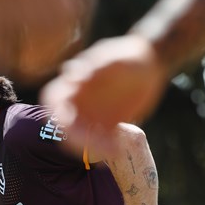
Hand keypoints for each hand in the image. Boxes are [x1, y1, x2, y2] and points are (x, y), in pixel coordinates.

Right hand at [41, 34, 167, 157]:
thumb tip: (71, 76)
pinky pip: (101, 141)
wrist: (150, 64)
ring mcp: (92, 115)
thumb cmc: (130, 56)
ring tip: (113, 149)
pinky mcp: (107, 125)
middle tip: (96, 144)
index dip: (56, 114)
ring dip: (92, 147)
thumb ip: (94, 66)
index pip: (53, 101)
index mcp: (75, 83)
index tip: (68, 126)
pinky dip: (106, 147)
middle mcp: (79, 102)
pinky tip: (118, 149)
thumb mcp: (115, 58)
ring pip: (82, 137)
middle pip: (66, 126)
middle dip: (77, 139)